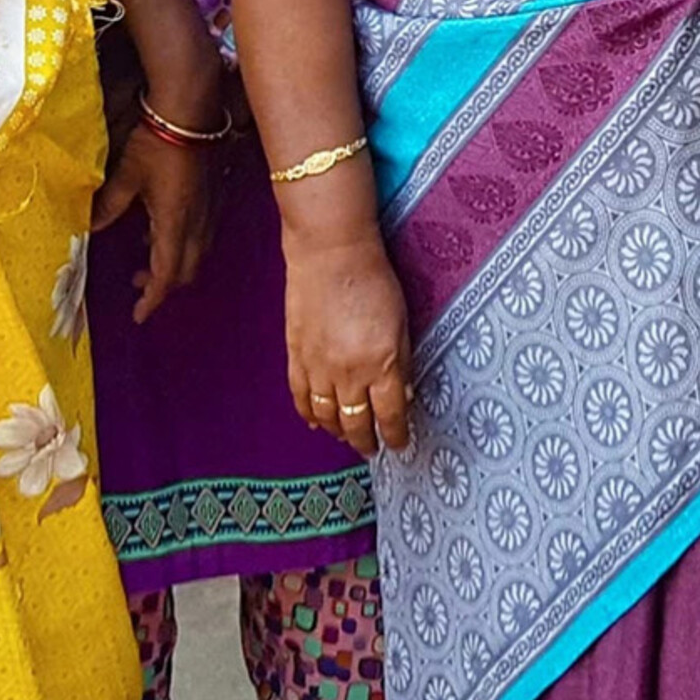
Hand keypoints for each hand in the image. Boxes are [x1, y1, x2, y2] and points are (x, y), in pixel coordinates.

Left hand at [91, 126, 213, 323]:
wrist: (191, 109)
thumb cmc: (156, 141)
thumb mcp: (126, 174)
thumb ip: (109, 205)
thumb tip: (90, 228)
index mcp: (175, 224)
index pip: (166, 277)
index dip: (151, 300)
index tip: (137, 314)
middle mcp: (198, 223)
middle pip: (186, 271)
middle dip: (163, 285)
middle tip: (137, 285)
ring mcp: (210, 208)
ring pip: (197, 253)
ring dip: (174, 264)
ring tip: (146, 255)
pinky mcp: (215, 194)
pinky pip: (202, 233)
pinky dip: (183, 243)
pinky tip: (162, 226)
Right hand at [283, 229, 411, 458]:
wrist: (330, 251)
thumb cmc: (373, 279)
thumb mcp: (402, 321)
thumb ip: (403, 362)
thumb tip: (403, 395)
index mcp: (381, 365)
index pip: (390, 417)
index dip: (395, 436)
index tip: (398, 443)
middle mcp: (348, 374)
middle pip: (356, 424)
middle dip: (366, 441)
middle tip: (372, 448)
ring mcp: (318, 367)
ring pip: (327, 417)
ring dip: (339, 432)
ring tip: (347, 436)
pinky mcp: (296, 355)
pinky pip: (300, 397)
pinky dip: (309, 415)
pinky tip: (317, 422)